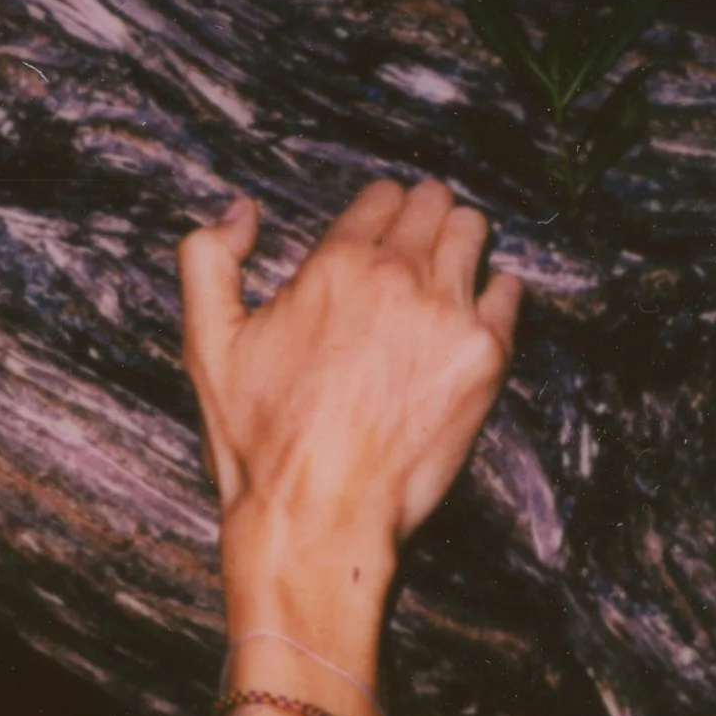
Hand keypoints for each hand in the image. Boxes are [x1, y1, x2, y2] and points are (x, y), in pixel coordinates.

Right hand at [179, 178, 520, 640]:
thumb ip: (207, 261)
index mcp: (335, 265)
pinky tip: (467, 320)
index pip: (383, 197)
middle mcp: (398, 277)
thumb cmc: (259, 444)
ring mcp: (448, 313)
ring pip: (474, 233)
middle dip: (423, 218)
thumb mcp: (207, 347)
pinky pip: (509, 290)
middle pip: (435, 204)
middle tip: (413, 251)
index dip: (380, 212)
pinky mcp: (484, 355)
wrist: (315, 519)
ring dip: (459, 245)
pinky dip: (493, 294)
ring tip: (441, 280)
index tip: (379, 236)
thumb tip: (242, 210)